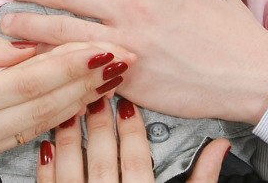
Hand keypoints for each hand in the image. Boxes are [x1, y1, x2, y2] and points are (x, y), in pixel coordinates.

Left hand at [0, 0, 267, 124]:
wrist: (250, 70)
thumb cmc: (228, 23)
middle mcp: (132, 5)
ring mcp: (127, 42)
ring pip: (62, 27)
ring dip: (28, 23)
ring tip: (5, 20)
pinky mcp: (127, 77)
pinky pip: (79, 64)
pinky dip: (51, 59)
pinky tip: (31, 57)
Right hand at [0, 34, 129, 175]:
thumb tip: (26, 44)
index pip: (30, 80)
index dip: (70, 62)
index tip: (101, 44)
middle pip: (47, 103)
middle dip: (90, 79)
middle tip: (124, 57)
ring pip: (45, 122)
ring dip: (84, 98)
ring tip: (114, 76)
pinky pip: (31, 133)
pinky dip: (60, 114)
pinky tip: (82, 100)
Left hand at [37, 96, 230, 181]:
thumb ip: (204, 180)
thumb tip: (220, 148)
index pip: (137, 160)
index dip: (131, 127)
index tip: (128, 102)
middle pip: (103, 159)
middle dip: (100, 122)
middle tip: (98, 93)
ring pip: (71, 171)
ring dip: (69, 136)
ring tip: (71, 108)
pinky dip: (47, 168)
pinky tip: (47, 146)